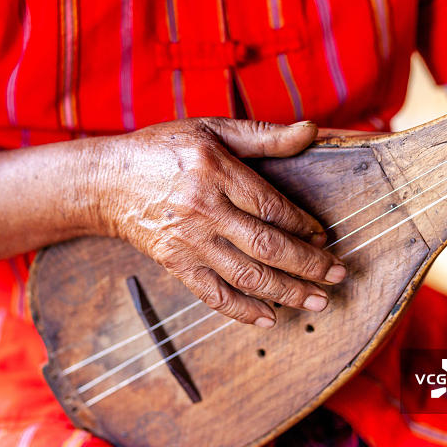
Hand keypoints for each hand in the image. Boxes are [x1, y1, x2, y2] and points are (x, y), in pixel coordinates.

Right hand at [92, 117, 346, 327]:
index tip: (324, 237)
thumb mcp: (211, 129)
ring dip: (287, 292)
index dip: (303, 225)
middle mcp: (202, 208)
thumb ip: (263, 136)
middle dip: (308, 265)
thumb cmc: (163, 150)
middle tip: (338, 276)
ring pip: (246, 275)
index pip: (271, 206)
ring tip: (318, 301)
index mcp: (214, 170)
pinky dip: (242, 311)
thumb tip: (311, 132)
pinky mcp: (175, 263)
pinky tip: (270, 318)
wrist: (108, 181)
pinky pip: (213, 294)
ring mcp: (187, 241)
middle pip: (266, 245)